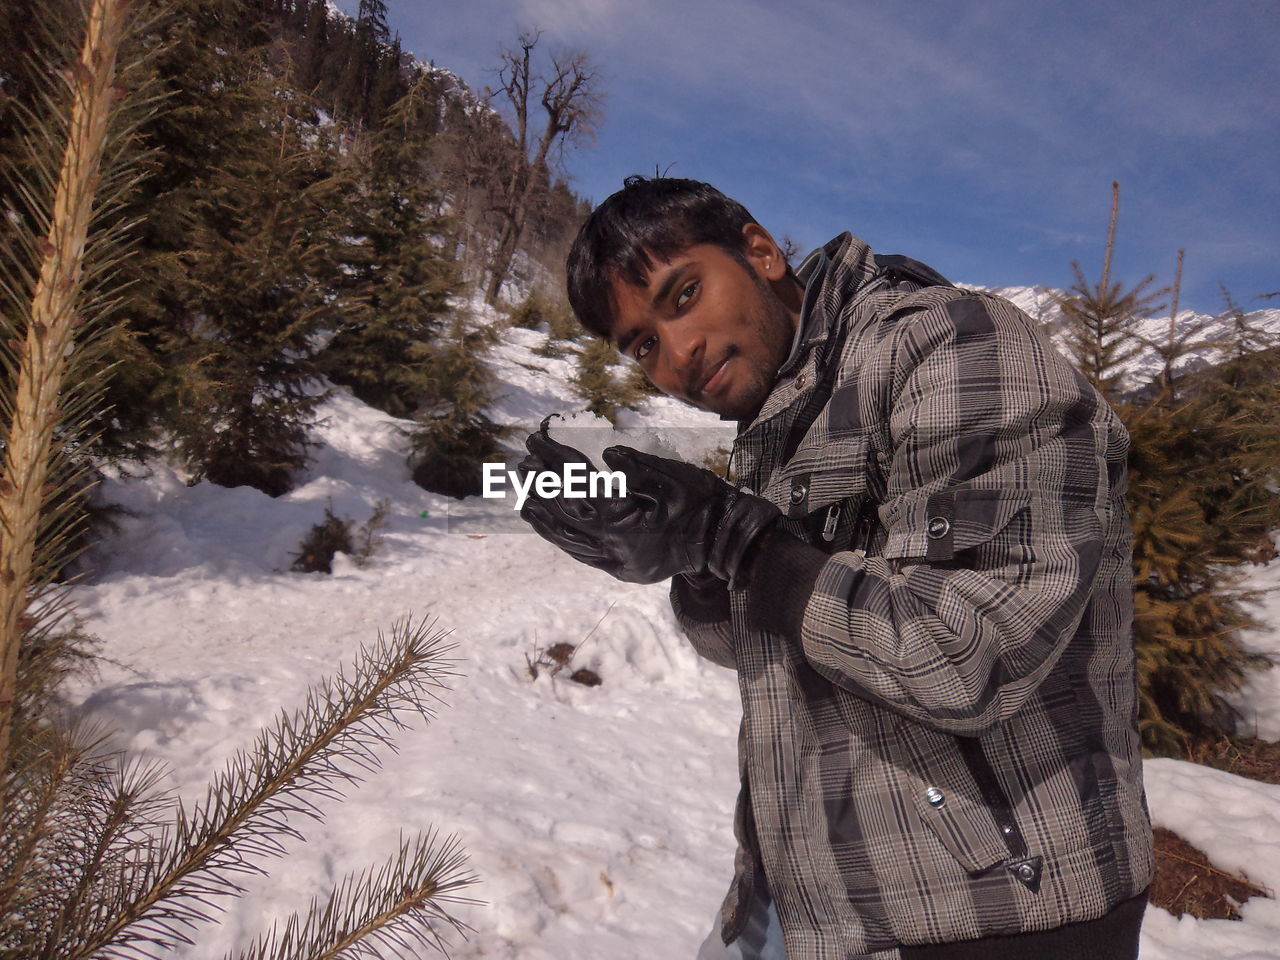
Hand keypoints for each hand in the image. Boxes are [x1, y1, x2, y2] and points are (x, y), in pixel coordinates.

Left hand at [517, 421, 778, 584]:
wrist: (725, 541)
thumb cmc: (702, 502)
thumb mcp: (672, 475)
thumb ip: (636, 466)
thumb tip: (607, 455)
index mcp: (622, 518)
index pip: (576, 484)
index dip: (553, 461)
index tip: (535, 442)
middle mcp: (613, 545)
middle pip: (565, 513)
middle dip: (542, 486)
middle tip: (523, 464)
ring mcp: (616, 562)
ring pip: (568, 540)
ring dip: (545, 519)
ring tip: (525, 499)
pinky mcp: (622, 570)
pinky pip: (583, 556)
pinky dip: (564, 541)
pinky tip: (553, 529)